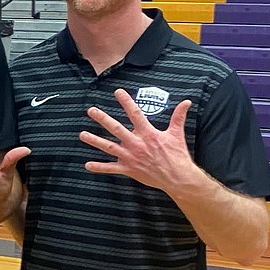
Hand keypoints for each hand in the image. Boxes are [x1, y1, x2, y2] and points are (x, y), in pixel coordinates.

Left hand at [79, 91, 197, 191]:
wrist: (177, 177)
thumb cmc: (177, 155)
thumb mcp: (177, 134)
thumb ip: (178, 116)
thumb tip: (187, 101)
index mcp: (147, 133)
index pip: (135, 113)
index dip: (126, 102)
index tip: (117, 92)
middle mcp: (136, 143)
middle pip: (116, 129)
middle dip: (102, 119)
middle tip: (91, 111)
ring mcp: (130, 157)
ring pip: (109, 147)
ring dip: (95, 141)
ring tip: (82, 134)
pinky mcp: (128, 169)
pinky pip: (111, 168)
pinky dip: (99, 167)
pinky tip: (87, 165)